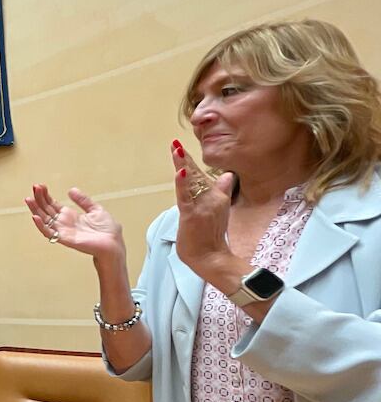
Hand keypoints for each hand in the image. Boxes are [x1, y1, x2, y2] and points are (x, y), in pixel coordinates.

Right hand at [26, 183, 125, 259]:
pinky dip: (40, 225)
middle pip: (46, 210)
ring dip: (35, 209)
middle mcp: (64, 223)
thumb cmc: (108, 231)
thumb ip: (83, 200)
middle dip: (39, 199)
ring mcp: (63, 231)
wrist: (114, 244)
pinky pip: (49, 232)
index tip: (40, 186)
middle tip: (34, 187)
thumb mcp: (96, 209)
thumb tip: (71, 190)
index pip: (52, 204)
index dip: (45, 196)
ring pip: (44, 219)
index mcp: (70, 216)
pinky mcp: (64, 239)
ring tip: (29, 199)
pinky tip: (35, 216)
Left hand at [171, 139, 237, 280]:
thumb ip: (221, 191)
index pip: (201, 176)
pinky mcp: (192, 215)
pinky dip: (182, 183)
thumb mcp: (219, 211)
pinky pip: (185, 197)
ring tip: (176, 149)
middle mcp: (211, 198)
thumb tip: (227, 175)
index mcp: (215, 197)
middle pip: (196, 174)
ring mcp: (201, 206)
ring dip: (183, 164)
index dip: (191, 162)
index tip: (180, 148)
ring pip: (190, 182)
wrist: (212, 258)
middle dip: (184, 158)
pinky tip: (180, 171)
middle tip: (175, 143)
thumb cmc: (211, 237)